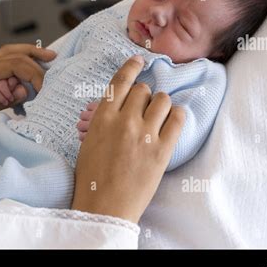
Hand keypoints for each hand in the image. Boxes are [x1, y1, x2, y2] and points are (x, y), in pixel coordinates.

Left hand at [0, 44, 55, 130]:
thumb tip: (24, 91)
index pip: (14, 64)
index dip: (32, 73)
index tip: (43, 89)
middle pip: (12, 53)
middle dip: (34, 55)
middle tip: (52, 60)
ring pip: (7, 57)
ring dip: (27, 57)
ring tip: (44, 60)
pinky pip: (2, 69)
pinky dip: (17, 69)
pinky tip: (25, 77)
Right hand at [71, 55, 184, 223]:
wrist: (104, 206)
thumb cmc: (91, 178)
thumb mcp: (89, 142)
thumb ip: (103, 121)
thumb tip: (116, 106)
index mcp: (103, 118)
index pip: (121, 81)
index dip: (132, 66)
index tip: (139, 60)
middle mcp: (124, 121)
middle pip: (143, 90)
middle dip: (144, 95)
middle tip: (144, 106)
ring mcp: (145, 134)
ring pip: (162, 99)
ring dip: (161, 103)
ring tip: (159, 113)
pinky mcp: (162, 150)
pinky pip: (178, 119)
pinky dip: (177, 114)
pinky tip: (173, 118)